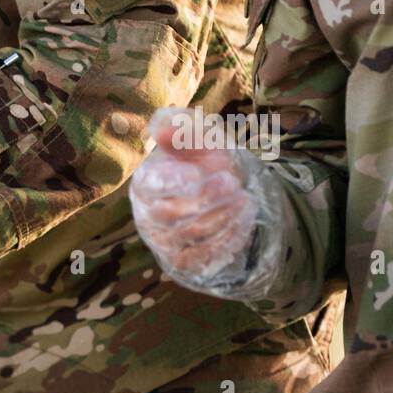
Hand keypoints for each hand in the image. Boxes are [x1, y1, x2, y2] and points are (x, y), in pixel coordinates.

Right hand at [130, 108, 258, 280]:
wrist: (235, 202)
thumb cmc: (213, 169)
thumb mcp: (206, 145)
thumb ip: (187, 134)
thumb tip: (160, 129)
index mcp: (147, 184)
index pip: (148, 188)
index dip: (171, 182)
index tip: (195, 173)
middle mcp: (148, 216)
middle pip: (167, 215)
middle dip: (203, 199)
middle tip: (231, 183)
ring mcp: (164, 243)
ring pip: (187, 235)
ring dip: (220, 216)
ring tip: (245, 200)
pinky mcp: (183, 263)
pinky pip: (201, 256)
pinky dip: (226, 237)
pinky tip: (243, 219)